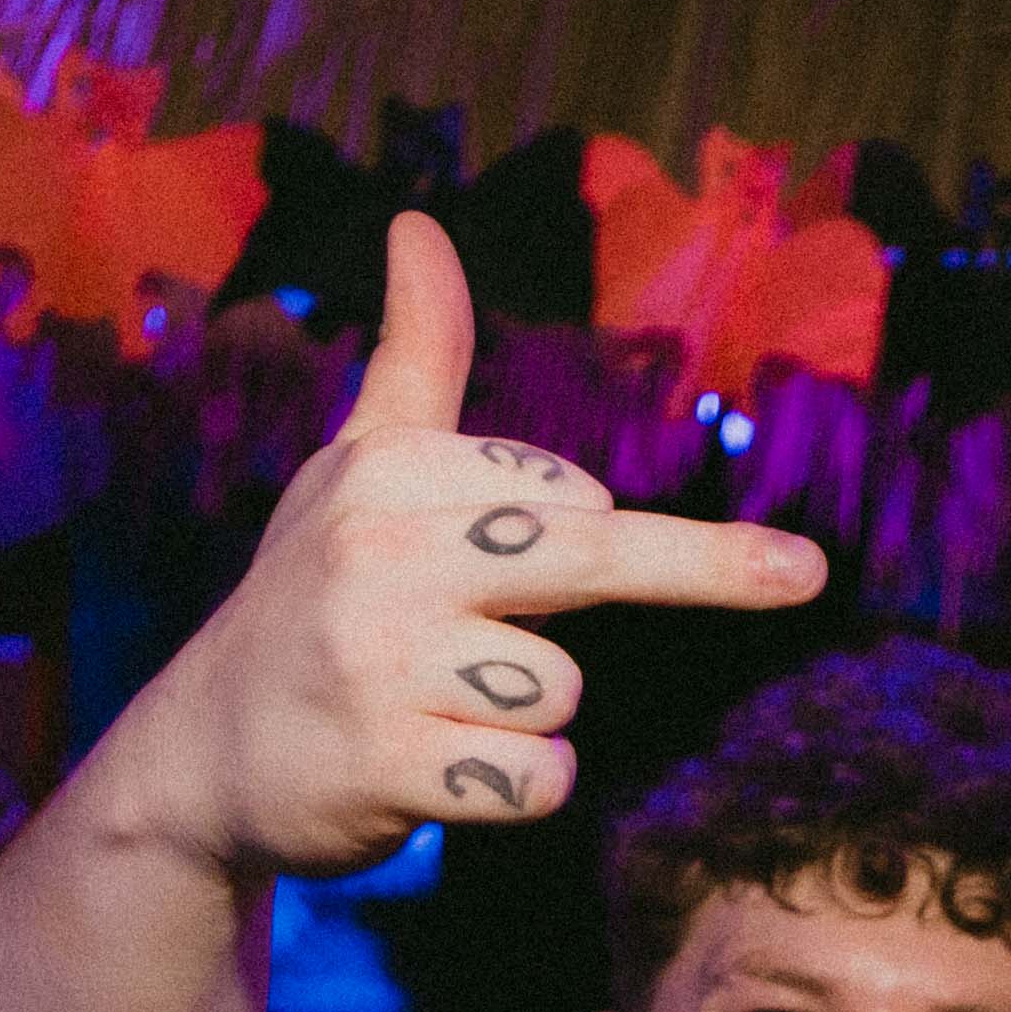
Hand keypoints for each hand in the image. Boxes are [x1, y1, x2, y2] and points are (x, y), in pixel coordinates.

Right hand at [99, 213, 826, 871]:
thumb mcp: (352, 469)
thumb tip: (419, 224)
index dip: (581, 534)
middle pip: (592, 552)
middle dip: (714, 563)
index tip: (532, 566)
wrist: (202, 757)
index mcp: (380, 474)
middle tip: (808, 572)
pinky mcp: (388, 766)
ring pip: (561, 688)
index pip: (562, 494)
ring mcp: (378, 662)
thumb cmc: (307, 600)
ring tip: (437, 709)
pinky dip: (517, 787)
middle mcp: (375, 555)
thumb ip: (413, 357)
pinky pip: (538, 779)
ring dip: (530, 715)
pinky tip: (441, 774)